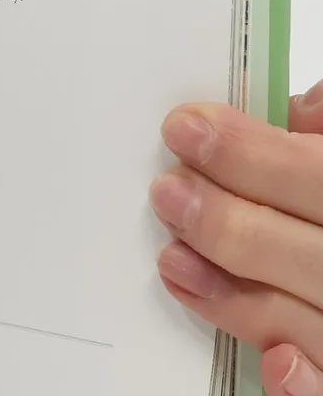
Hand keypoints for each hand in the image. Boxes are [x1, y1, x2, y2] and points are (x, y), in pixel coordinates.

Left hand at [154, 84, 322, 394]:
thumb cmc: (319, 197)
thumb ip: (321, 136)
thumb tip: (306, 107)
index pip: (319, 177)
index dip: (252, 155)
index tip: (185, 129)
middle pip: (312, 255)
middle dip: (231, 223)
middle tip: (166, 194)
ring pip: (306, 320)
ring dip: (235, 296)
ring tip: (172, 260)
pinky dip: (301, 381)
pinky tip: (273, 363)